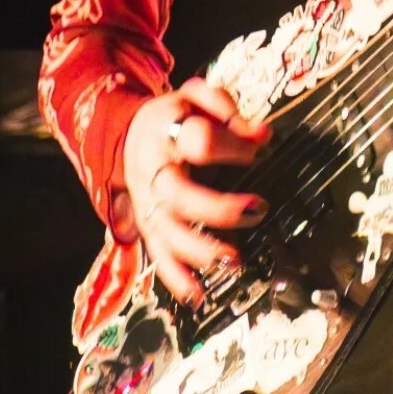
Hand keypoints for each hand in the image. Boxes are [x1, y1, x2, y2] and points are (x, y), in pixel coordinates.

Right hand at [121, 76, 269, 305]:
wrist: (129, 132)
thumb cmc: (175, 116)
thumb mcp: (196, 96)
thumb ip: (227, 109)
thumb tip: (263, 136)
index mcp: (166, 130)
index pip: (198, 140)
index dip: (232, 145)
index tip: (260, 148)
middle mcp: (153, 170)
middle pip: (179, 195)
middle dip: (217, 208)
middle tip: (257, 210)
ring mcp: (147, 202)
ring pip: (168, 233)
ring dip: (200, 250)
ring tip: (234, 260)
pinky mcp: (147, 226)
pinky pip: (158, 256)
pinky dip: (176, 279)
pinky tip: (198, 297)